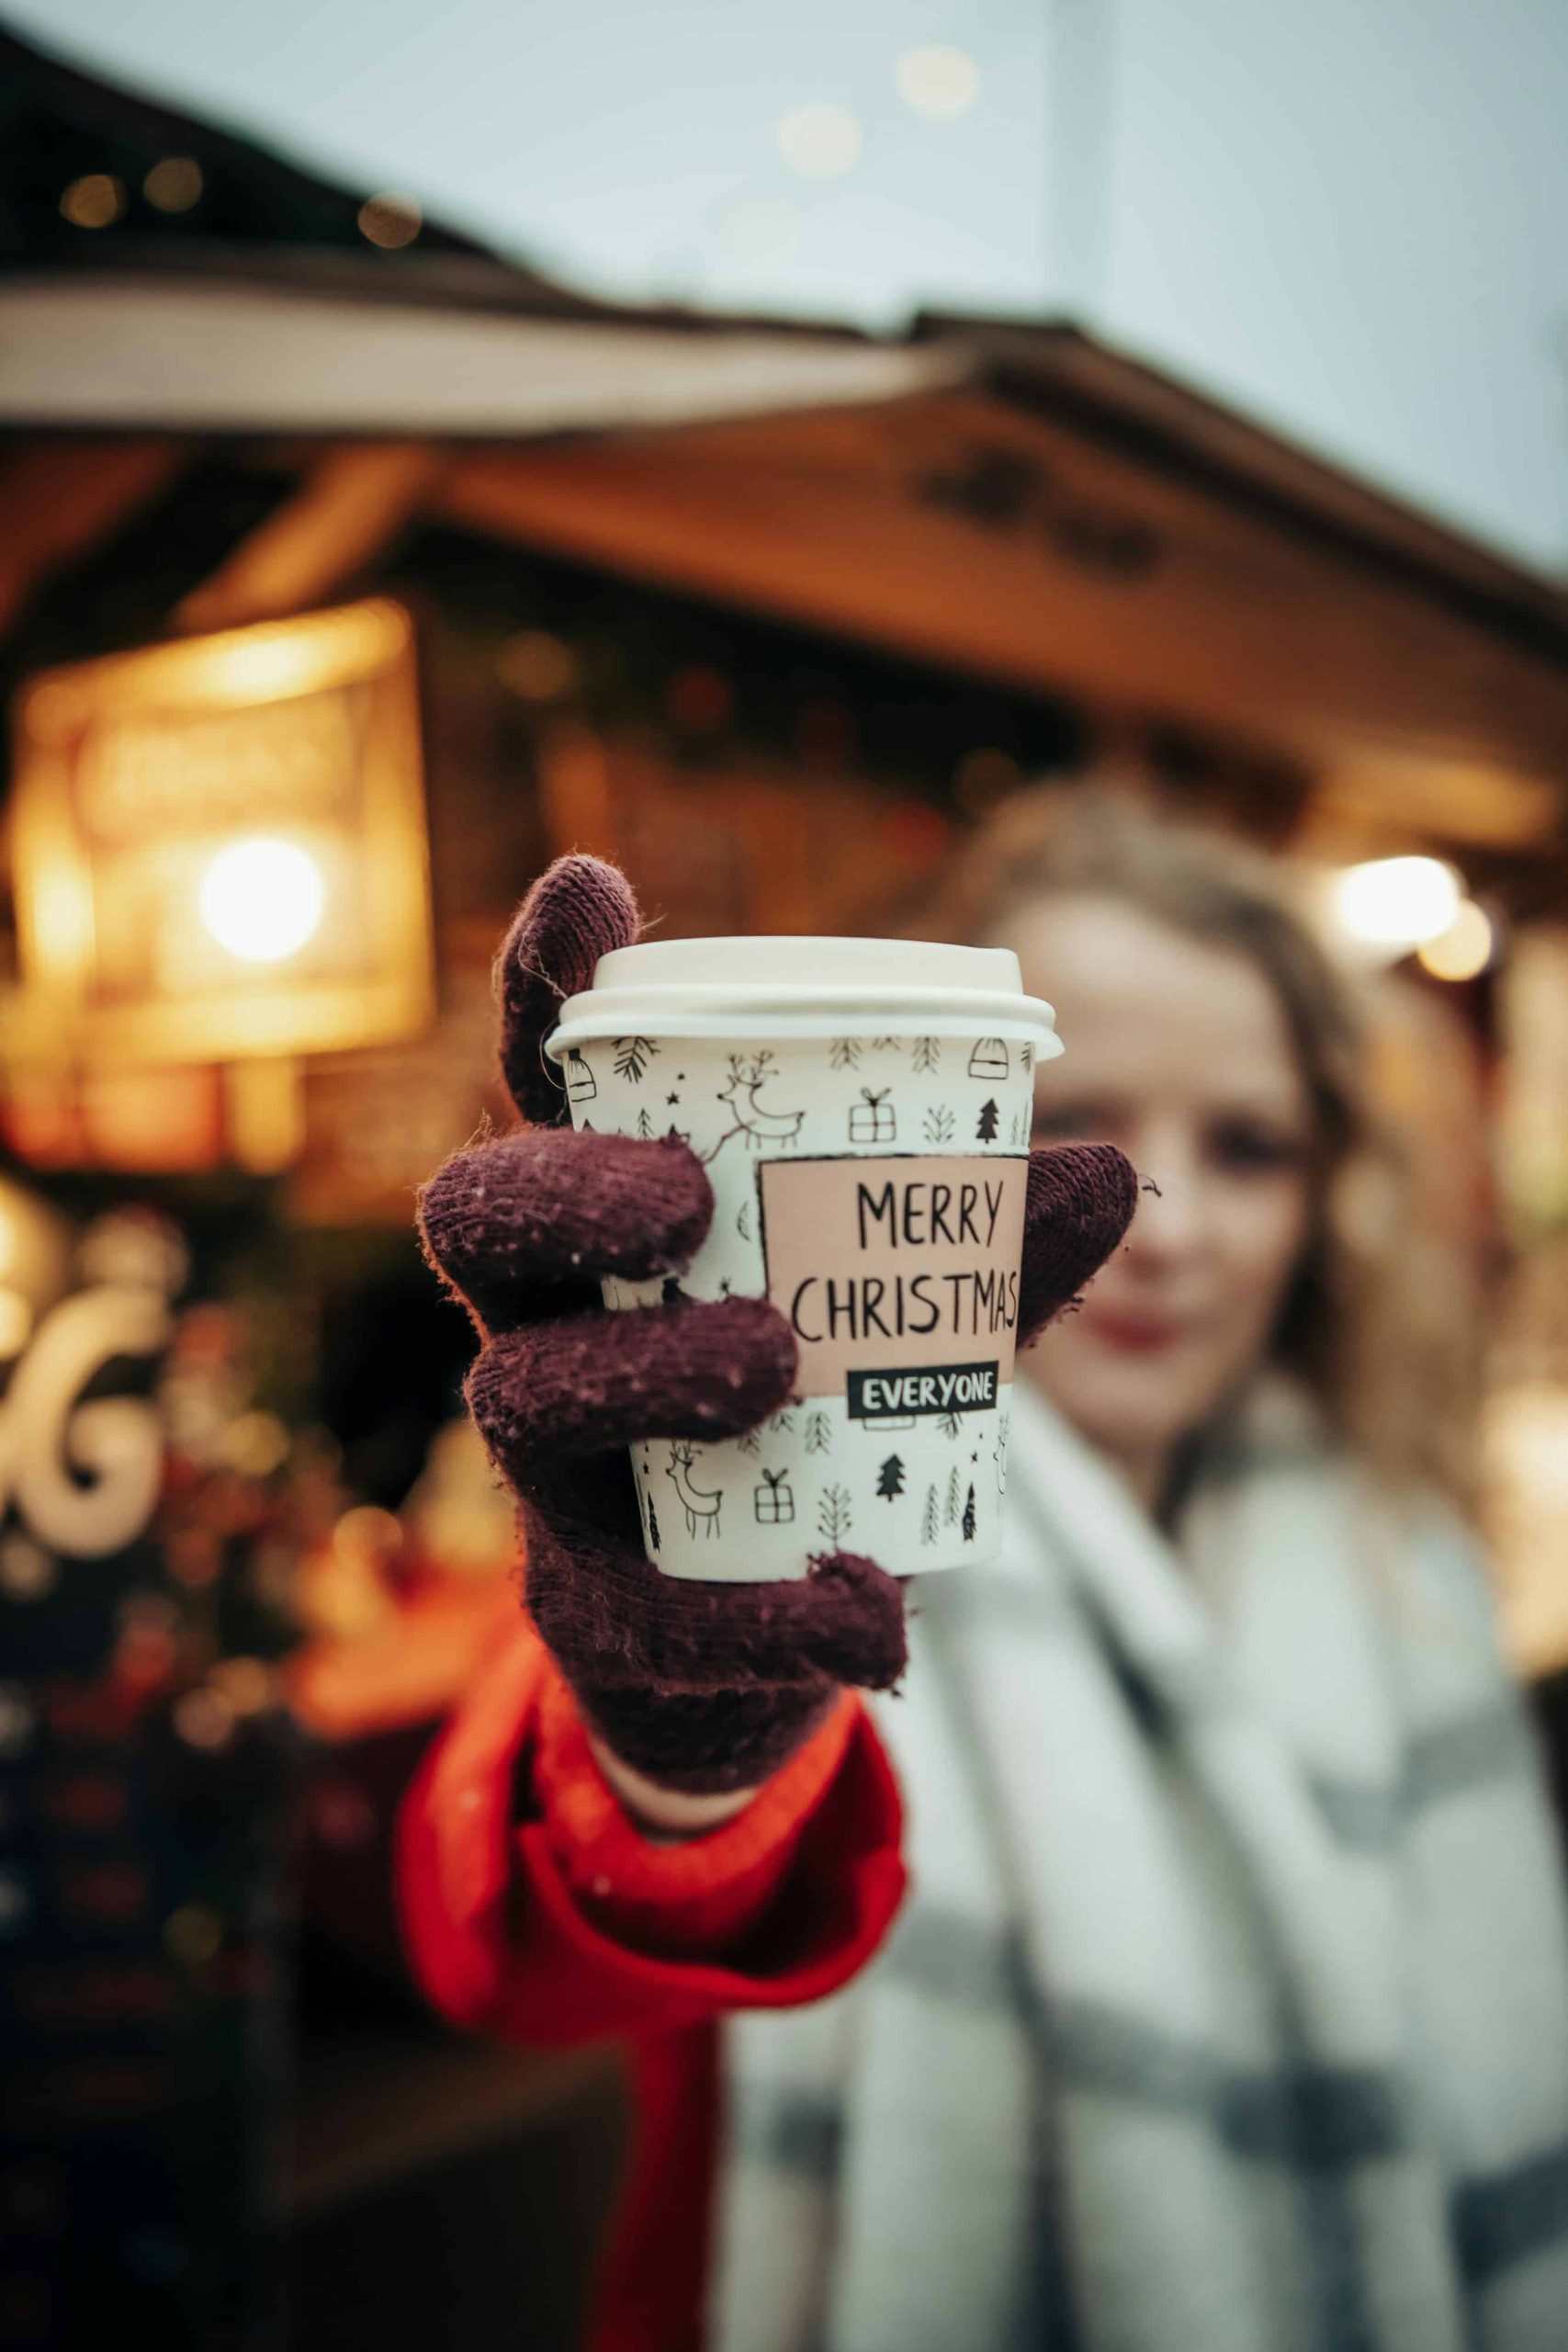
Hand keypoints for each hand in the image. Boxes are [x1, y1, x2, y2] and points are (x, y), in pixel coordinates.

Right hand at [418, 856, 1135, 1810]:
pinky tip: (873, 1617)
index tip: (590, 881)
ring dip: (647, 1365)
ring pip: (525, 1396)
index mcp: (610, 1229)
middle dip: (562, 1184)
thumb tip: (1113, 1166)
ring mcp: (554, 1470)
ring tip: (774, 1359)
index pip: (551, 1091)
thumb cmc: (812, 1424)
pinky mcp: (594, 1607)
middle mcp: (548, 1323)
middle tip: (680, 1191)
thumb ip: (982, 1248)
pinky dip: (769, 1611)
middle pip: (478, 1221)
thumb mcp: (899, 1320)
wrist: (764, 1637)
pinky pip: (648, 1608)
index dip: (547, 989)